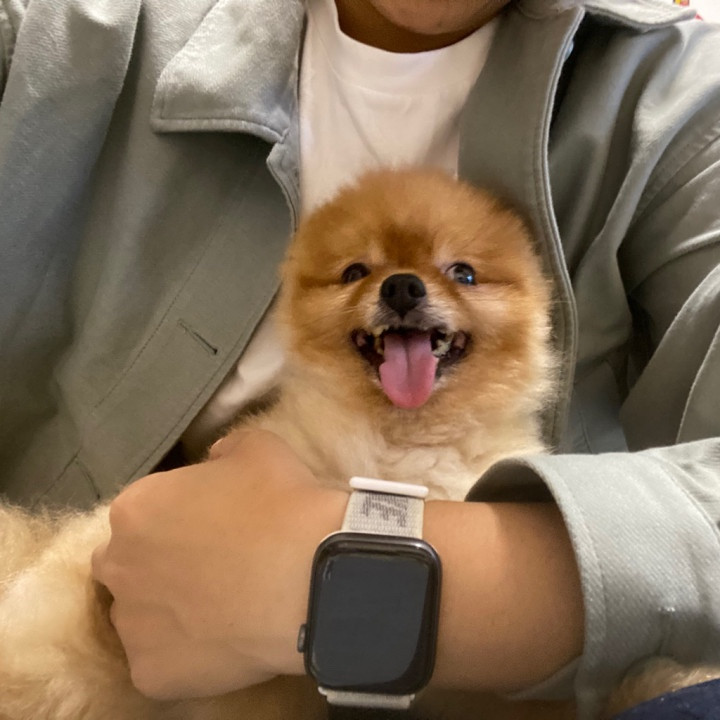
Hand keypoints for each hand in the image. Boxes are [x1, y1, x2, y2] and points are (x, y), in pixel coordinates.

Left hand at [92, 429, 347, 699]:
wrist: (312, 575)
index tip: (210, 526)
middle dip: (157, 564)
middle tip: (208, 567)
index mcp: (136, 508)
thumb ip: (221, 452)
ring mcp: (132, 625)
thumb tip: (214, 462)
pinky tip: (224, 641)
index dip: (176, 518)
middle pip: (126, 564)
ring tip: (219, 610)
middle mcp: (119, 565)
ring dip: (167, 611)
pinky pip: (161, 663)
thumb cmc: (282, 503)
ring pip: (140, 617)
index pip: (142, 512)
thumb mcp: (256, 447)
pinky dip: (186, 654)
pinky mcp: (151, 674)